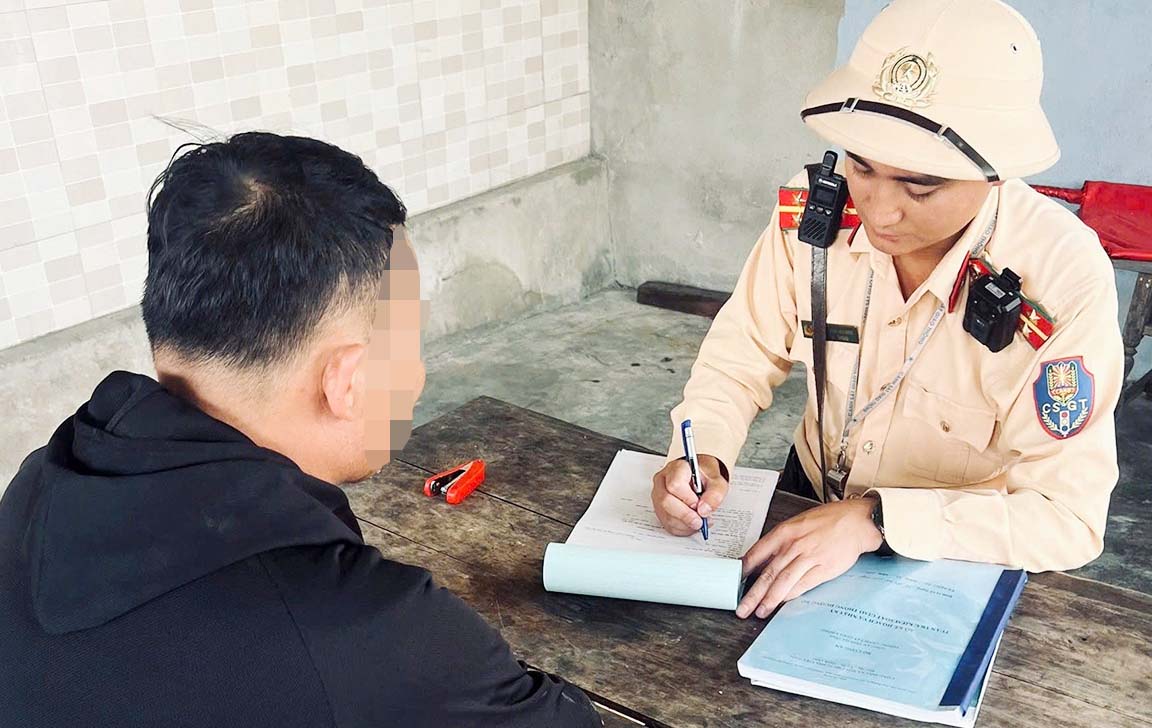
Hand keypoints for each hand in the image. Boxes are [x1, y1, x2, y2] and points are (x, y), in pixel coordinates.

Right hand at [650, 455, 729, 535]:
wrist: (700, 479)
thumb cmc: (705, 478)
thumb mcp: (717, 481)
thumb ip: (714, 494)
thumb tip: (704, 510)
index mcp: (676, 468)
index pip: (675, 485)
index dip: (688, 499)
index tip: (699, 505)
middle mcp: (663, 480)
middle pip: (666, 501)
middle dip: (685, 515)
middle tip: (700, 520)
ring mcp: (658, 495)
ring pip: (665, 514)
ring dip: (684, 524)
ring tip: (698, 522)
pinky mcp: (659, 508)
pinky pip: (666, 523)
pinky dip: (681, 528)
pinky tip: (691, 524)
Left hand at [736, 497, 883, 618]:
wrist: (856, 522)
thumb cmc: (827, 521)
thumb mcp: (797, 523)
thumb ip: (780, 540)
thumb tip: (762, 558)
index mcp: (784, 531)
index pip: (757, 552)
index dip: (744, 570)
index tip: (736, 582)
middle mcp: (794, 545)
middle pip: (768, 573)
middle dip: (752, 593)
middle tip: (742, 607)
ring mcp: (809, 558)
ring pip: (783, 581)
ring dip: (769, 599)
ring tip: (759, 611)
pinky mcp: (824, 569)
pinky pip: (802, 585)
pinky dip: (789, 595)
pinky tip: (780, 604)